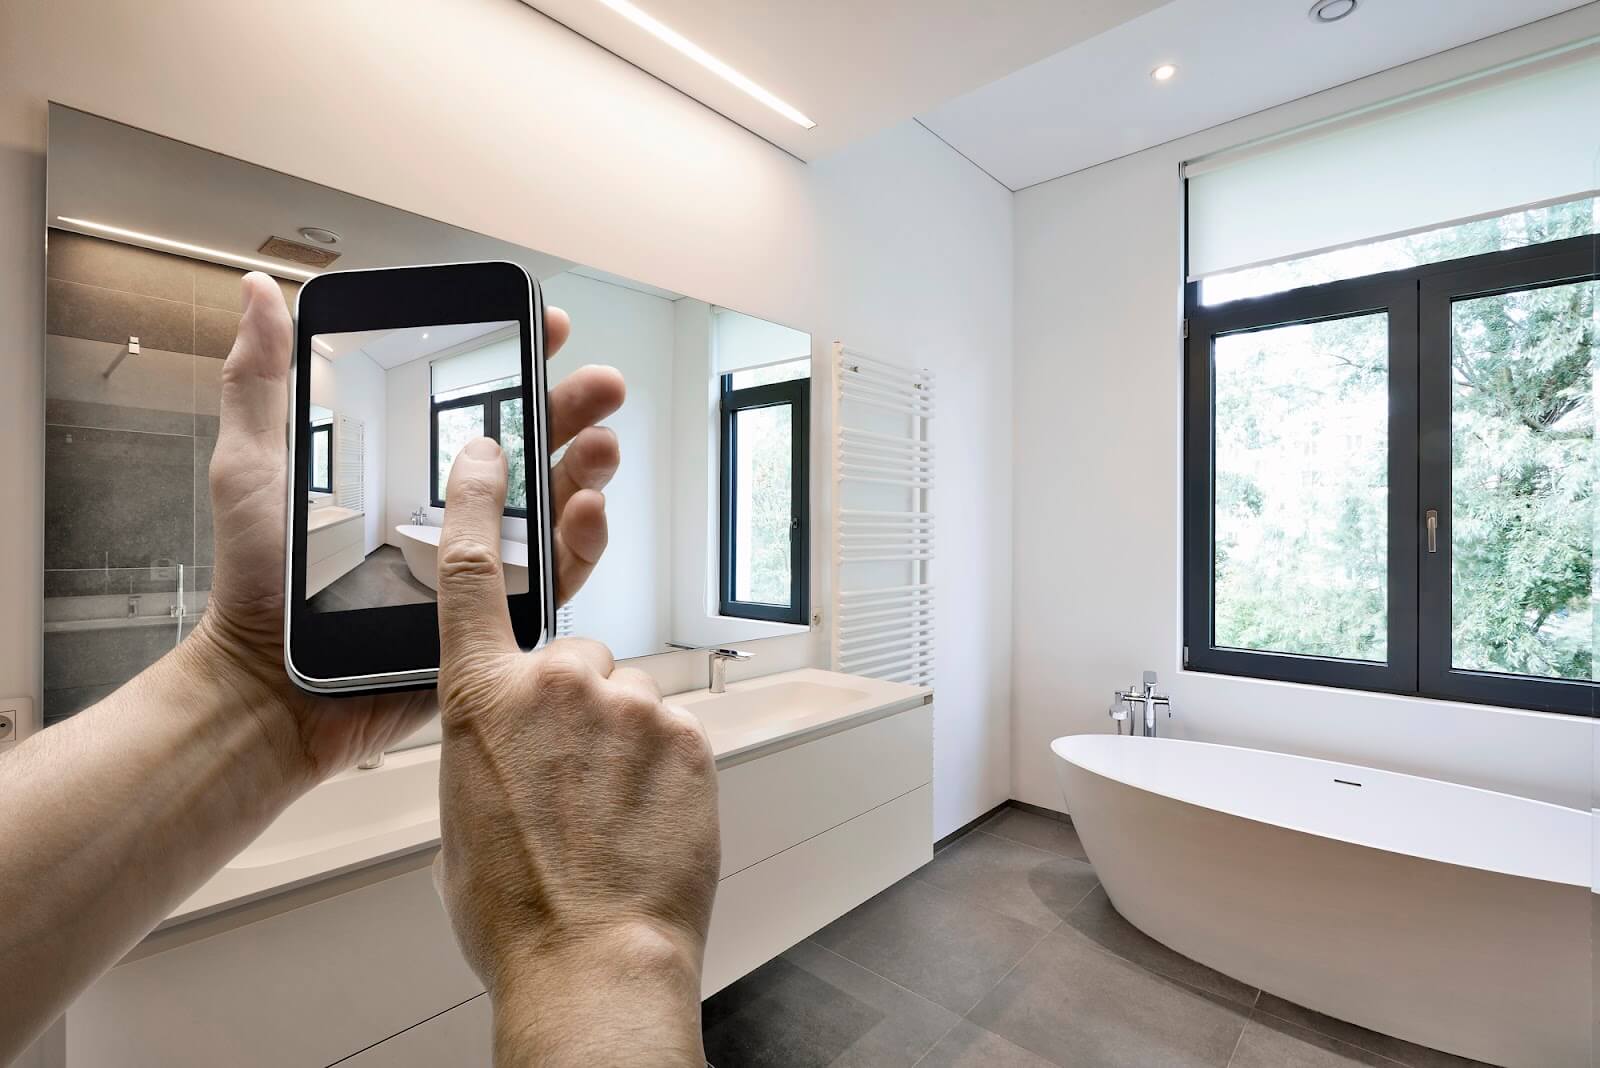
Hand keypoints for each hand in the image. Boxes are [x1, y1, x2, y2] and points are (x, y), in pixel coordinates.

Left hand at [183, 273, 624, 783]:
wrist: (272, 683)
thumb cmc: (258, 582)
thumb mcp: (253, 465)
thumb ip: (261, 380)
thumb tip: (259, 294)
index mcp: (412, 465)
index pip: (479, 400)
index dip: (521, 358)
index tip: (547, 326)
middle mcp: (458, 507)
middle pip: (535, 445)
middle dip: (576, 408)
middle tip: (602, 387)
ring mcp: (485, 560)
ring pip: (558, 504)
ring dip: (589, 467)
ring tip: (600, 445)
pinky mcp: (501, 615)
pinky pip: (557, 576)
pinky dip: (582, 542)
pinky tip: (585, 512)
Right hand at [431, 438, 719, 1066]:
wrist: (593, 961)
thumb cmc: (515, 909)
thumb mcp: (461, 818)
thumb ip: (483, 751)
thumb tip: (505, 746)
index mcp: (479, 700)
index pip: (467, 573)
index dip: (476, 499)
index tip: (491, 446)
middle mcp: (555, 684)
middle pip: (574, 658)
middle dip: (574, 705)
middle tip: (571, 779)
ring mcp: (629, 705)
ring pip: (628, 700)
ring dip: (621, 742)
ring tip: (610, 813)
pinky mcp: (688, 732)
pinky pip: (673, 730)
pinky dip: (663, 766)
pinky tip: (646, 817)